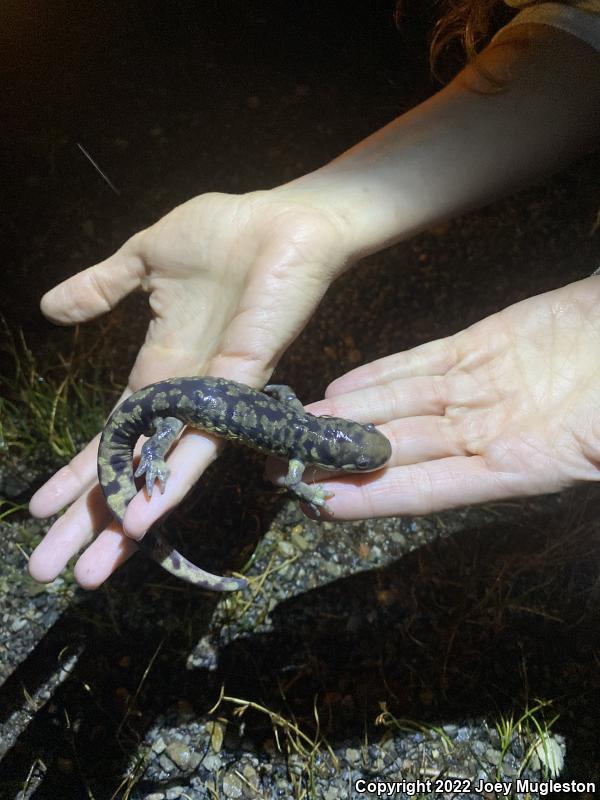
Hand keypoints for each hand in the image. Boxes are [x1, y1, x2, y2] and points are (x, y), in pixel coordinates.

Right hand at [28, 189, 350, 587]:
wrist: (284, 221)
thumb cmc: (226, 236)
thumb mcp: (145, 259)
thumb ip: (102, 287)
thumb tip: (49, 309)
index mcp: (158, 372)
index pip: (110, 436)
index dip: (76, 474)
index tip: (39, 510)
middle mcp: (182, 398)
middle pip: (127, 469)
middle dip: (88, 519)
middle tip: (46, 572)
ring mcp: (210, 400)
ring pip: (159, 475)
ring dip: (121, 524)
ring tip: (88, 575)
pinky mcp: (239, 390)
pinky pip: (201, 446)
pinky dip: (169, 486)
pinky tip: (140, 523)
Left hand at [296, 277, 599, 517]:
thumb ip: (577, 465)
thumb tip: (532, 476)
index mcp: (522, 467)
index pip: (432, 491)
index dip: (377, 499)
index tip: (323, 506)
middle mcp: (490, 431)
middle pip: (402, 450)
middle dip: (344, 459)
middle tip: (284, 465)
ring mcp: (483, 386)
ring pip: (402, 405)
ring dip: (350, 416)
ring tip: (298, 423)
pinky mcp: (483, 342)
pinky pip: (423, 359)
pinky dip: (383, 372)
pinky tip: (343, 385)